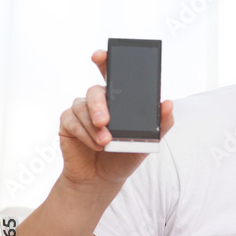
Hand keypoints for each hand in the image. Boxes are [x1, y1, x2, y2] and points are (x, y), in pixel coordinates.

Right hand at [57, 50, 173, 189]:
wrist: (103, 179)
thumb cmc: (125, 156)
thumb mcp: (148, 141)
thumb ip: (161, 124)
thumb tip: (168, 104)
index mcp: (119, 100)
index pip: (112, 74)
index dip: (105, 60)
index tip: (100, 55)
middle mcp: (99, 101)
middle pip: (95, 90)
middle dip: (99, 104)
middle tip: (105, 121)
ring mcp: (81, 111)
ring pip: (83, 107)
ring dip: (94, 127)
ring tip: (106, 143)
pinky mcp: (68, 124)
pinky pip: (72, 121)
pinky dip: (85, 134)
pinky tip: (95, 144)